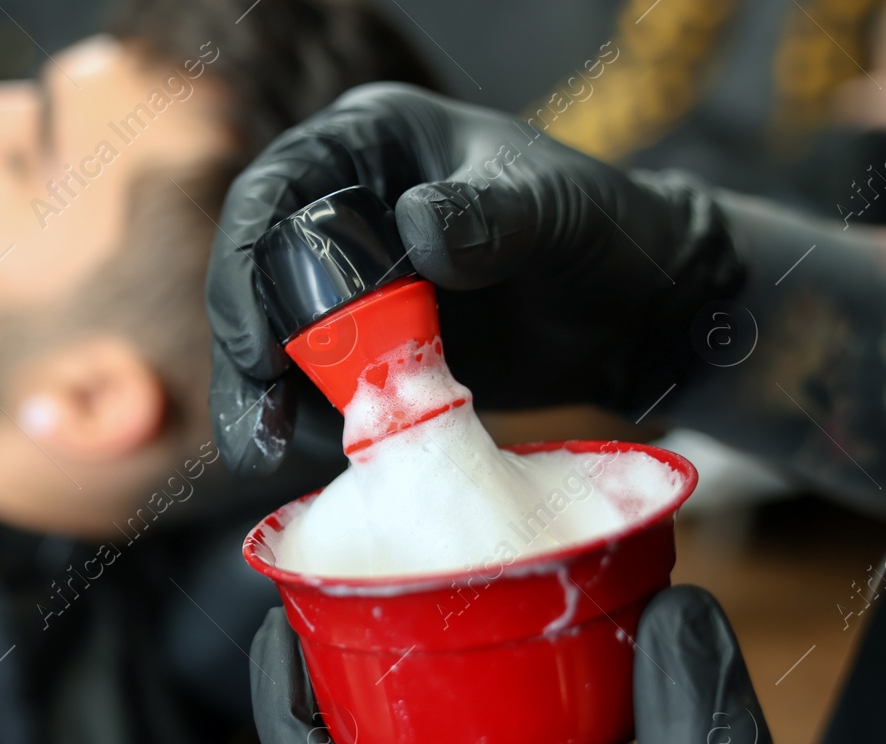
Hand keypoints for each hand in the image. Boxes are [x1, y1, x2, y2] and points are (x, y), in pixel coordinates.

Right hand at [208, 84, 743, 473]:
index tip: (260, 345)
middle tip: (258, 426)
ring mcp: (349, 285)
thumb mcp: (558, 213)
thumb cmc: (605, 233)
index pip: (274, 191)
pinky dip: (309, 425)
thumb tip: (419, 229)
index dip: (246, 265)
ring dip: (261, 402)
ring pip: (270, 340)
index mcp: (371, 143)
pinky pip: (312, 387)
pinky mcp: (364, 348)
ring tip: (267, 456)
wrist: (640, 315)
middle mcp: (343, 209)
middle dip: (245, 353)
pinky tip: (322, 457)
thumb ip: (495, 215)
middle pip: (253, 275)